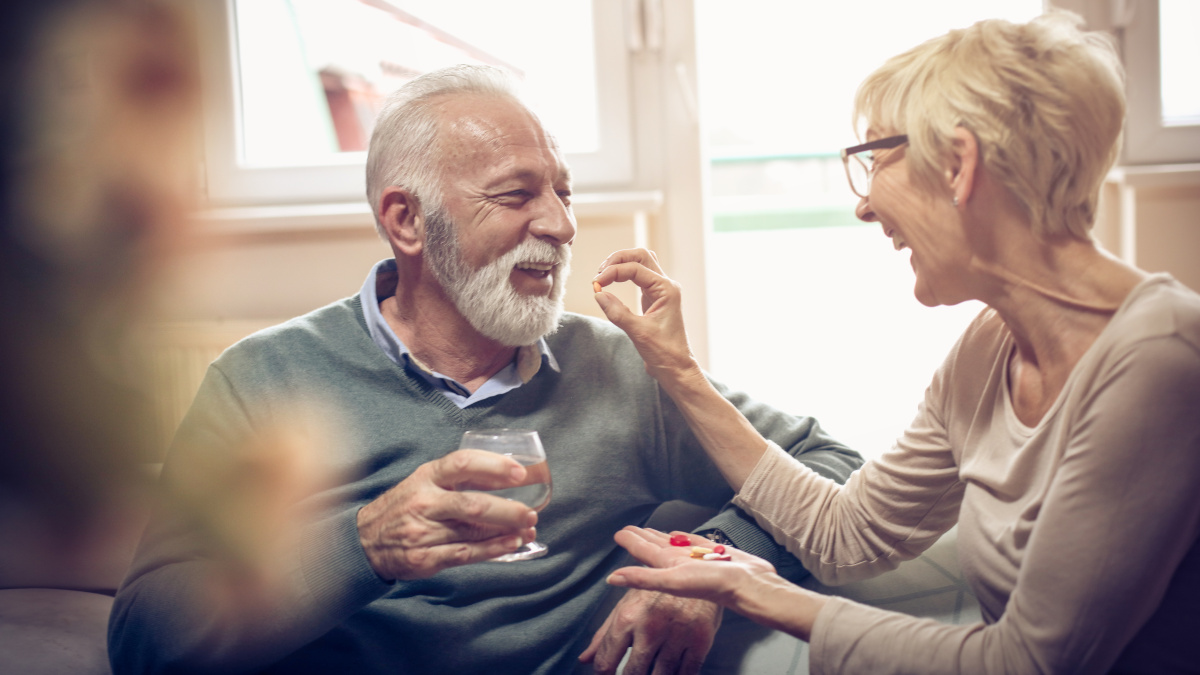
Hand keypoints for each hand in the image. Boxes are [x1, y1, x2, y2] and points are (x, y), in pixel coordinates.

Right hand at [356, 449, 537, 579]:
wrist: (364, 541)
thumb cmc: (403, 507)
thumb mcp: (422, 482)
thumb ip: (456, 479)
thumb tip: (504, 476)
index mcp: (426, 477)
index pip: (462, 464)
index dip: (493, 466)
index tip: (519, 472)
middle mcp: (424, 503)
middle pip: (472, 503)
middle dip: (507, 509)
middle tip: (531, 511)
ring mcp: (423, 532)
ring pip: (472, 531)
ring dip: (505, 530)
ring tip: (528, 528)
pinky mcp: (425, 559)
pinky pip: (465, 554)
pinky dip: (492, 550)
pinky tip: (510, 544)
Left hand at [578, 588, 721, 674]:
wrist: (697, 572)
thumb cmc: (657, 593)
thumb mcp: (627, 606)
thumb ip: (604, 635)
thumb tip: (584, 659)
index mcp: (627, 618)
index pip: (606, 662)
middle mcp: (650, 628)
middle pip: (633, 673)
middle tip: (633, 672)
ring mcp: (676, 635)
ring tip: (652, 670)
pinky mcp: (700, 641)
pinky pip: (686, 673)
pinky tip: (673, 671)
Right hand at [592, 249, 700, 381]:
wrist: (676, 368)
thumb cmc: (664, 352)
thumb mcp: (638, 332)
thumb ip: (617, 312)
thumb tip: (598, 294)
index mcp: (667, 290)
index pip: (636, 268)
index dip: (613, 272)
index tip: (596, 284)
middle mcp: (666, 286)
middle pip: (641, 256)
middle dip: (618, 259)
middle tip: (600, 273)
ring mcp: (661, 291)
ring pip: (641, 264)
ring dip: (622, 264)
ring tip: (603, 275)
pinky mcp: (654, 299)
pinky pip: (639, 278)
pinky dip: (624, 275)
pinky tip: (611, 283)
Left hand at [606, 528, 777, 607]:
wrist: (751, 586)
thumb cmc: (714, 585)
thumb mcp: (674, 580)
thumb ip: (643, 578)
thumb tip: (611, 579)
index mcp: (668, 568)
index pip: (643, 552)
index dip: (630, 542)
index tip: (618, 533)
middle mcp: (680, 564)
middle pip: (655, 547)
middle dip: (642, 538)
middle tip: (629, 528)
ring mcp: (697, 558)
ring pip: (674, 544)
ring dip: (660, 537)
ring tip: (650, 530)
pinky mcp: (714, 552)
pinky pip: (694, 542)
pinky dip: (684, 537)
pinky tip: (679, 534)